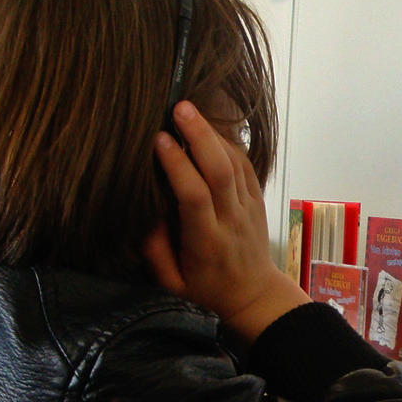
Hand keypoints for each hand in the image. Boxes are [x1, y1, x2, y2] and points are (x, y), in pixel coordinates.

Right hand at [144, 101, 309, 342]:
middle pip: (220, 172)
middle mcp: (231, 221)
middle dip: (201, 136)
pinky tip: (209, 128)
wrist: (255, 294)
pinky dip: (228, 144)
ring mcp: (249, 208)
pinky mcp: (257, 200)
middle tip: (180, 107)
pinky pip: (245, 166)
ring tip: (190, 110)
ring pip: (236, 164)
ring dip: (214, 134)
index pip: (195, 196)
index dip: (178, 165)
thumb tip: (143, 212)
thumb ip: (155, 250)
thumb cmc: (206, 289)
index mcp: (207, 242)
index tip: (159, 139)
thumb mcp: (172, 282)